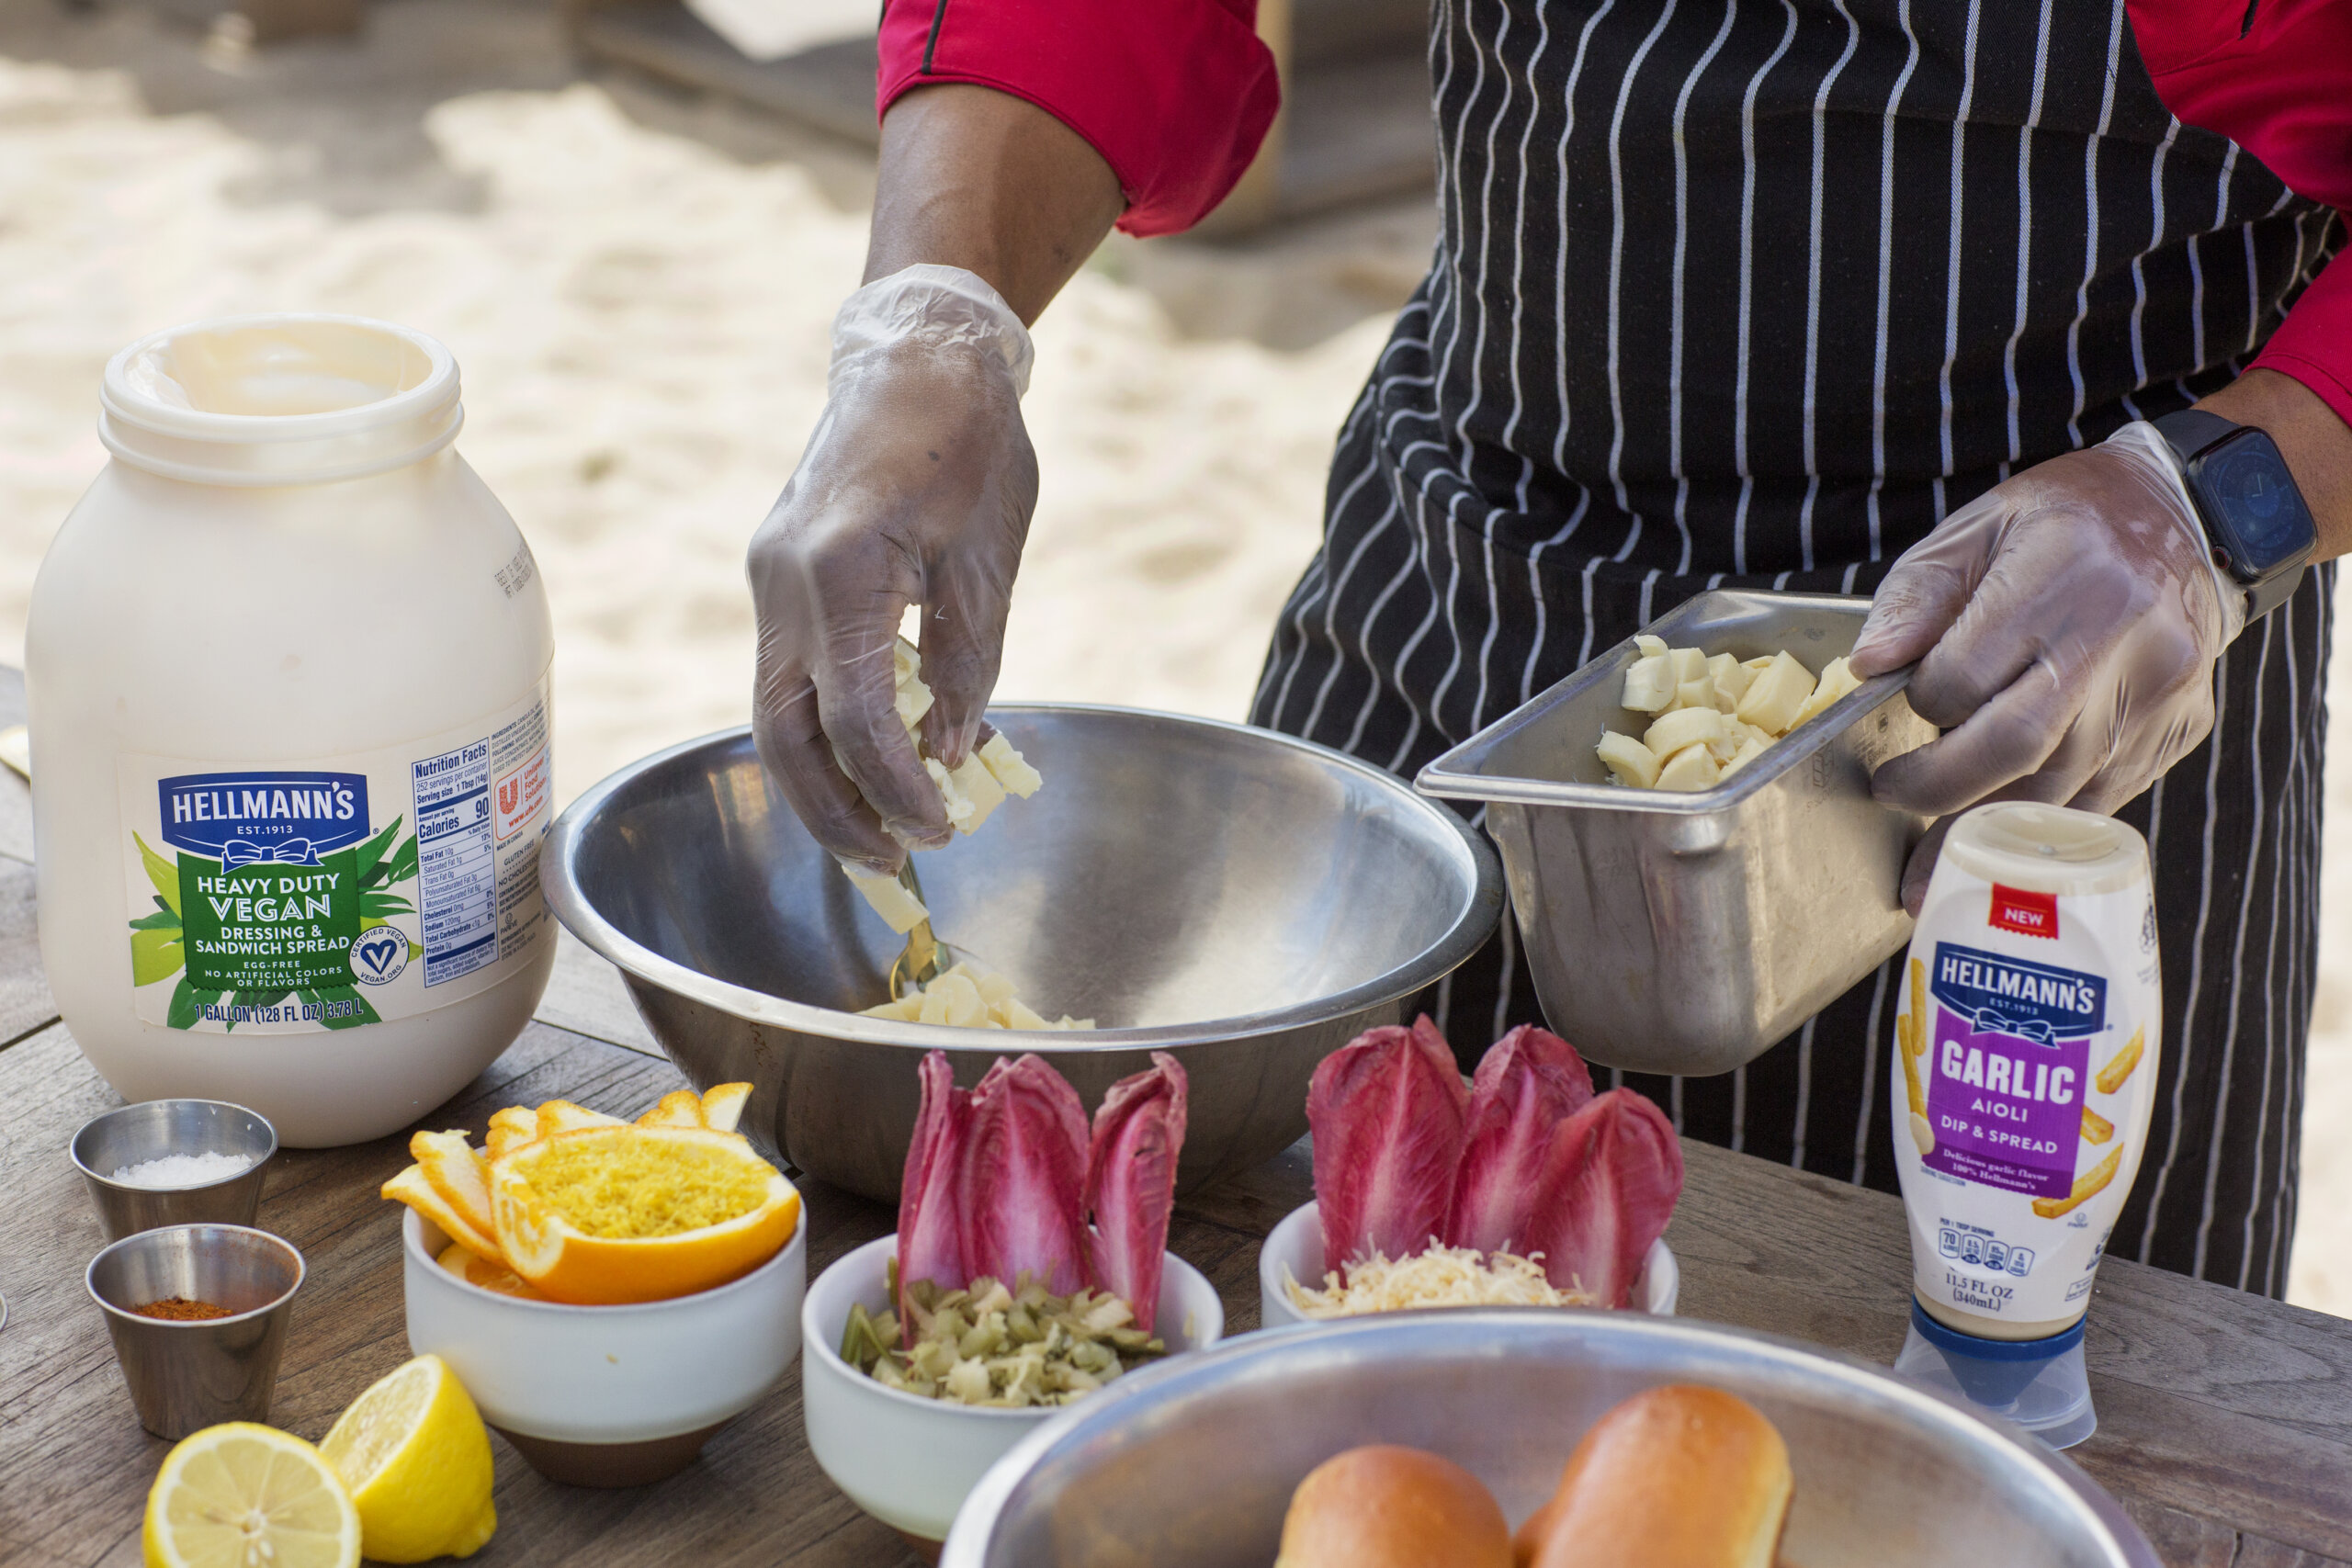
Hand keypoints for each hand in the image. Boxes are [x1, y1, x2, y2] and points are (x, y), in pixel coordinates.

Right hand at [748, 264, 1037, 870]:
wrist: (918, 353)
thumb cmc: (969, 442)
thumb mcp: (989, 557)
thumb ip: (966, 662)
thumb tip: (948, 751)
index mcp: (840, 572)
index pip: (855, 721)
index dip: (897, 788)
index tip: (941, 829)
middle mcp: (784, 582)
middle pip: (784, 735)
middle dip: (834, 812)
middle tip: (894, 864)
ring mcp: (769, 579)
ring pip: (773, 713)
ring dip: (819, 782)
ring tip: (877, 834)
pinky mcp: (777, 576)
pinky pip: (788, 674)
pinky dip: (822, 729)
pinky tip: (870, 761)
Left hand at [1848, 421, 2241, 908]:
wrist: (2185, 517)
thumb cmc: (2065, 521)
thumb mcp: (1977, 527)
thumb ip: (1915, 596)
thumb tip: (1868, 666)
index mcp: (2063, 573)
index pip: (1966, 676)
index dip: (1923, 704)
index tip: (1906, 707)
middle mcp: (2121, 635)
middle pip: (2018, 745)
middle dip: (1942, 791)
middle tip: (1894, 800)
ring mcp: (2159, 688)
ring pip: (2063, 785)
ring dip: (1989, 832)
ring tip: (1932, 863)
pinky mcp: (2182, 725)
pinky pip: (2105, 795)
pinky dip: (2046, 822)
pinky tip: (2003, 844)